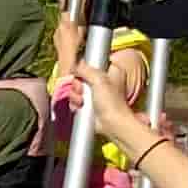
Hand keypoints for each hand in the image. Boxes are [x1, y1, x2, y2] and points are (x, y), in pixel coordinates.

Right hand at [75, 42, 156, 156]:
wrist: (112, 124)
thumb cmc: (111, 102)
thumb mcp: (99, 79)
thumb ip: (85, 69)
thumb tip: (75, 65)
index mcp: (111, 71)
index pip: (93, 63)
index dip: (85, 68)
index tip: (83, 73)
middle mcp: (103, 81)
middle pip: (81, 75)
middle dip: (78, 84)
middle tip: (82, 90)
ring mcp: (95, 93)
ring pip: (77, 88)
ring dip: (75, 94)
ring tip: (82, 101)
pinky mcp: (89, 104)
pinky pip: (75, 99)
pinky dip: (76, 103)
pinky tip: (81, 106)